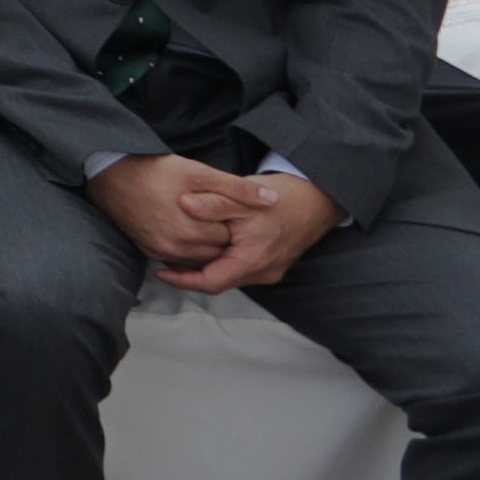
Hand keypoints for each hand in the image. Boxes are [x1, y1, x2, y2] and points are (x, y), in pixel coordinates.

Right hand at [87, 151, 238, 272]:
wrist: (109, 174)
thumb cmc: (155, 171)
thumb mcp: (199, 173)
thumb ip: (238, 189)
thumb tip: (273, 200)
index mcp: (193, 232)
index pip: (231, 240)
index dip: (236, 225)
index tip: (233, 211)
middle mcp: (177, 249)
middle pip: (217, 254)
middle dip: (224, 239)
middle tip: (224, 217)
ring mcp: (161, 251)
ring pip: (199, 259)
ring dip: (207, 246)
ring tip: (208, 223)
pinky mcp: (148, 250)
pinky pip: (178, 259)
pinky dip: (189, 250)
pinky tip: (190, 232)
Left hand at [159, 165, 341, 292]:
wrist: (319, 198)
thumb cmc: (281, 197)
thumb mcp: (242, 196)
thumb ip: (213, 203)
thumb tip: (183, 204)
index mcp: (253, 260)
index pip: (211, 282)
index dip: (182, 280)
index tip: (160, 272)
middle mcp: (264, 272)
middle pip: (219, 282)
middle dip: (191, 274)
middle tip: (164, 259)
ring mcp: (271, 270)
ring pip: (230, 276)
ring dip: (207, 268)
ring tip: (180, 253)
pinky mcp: (274, 263)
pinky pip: (241, 270)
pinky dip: (222, 262)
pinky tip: (207, 246)